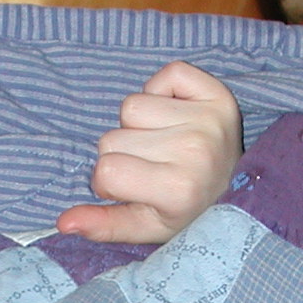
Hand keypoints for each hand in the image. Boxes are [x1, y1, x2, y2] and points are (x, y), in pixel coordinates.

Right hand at [55, 61, 241, 243]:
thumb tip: (63, 222)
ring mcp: (209, 119)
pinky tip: (177, 118)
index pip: (106, 170)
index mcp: (178, 189)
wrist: (239, 190)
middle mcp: (195, 150)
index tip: (133, 190)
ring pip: (132, 106)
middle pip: (113, 137)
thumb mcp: (147, 227)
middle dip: (124, 154)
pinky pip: (167, 74)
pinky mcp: (218, 94)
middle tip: (154, 168)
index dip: (109, 181)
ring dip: (139, 125)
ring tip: (165, 145)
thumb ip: (105, 226)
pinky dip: (163, 91)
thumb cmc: (186, 211)